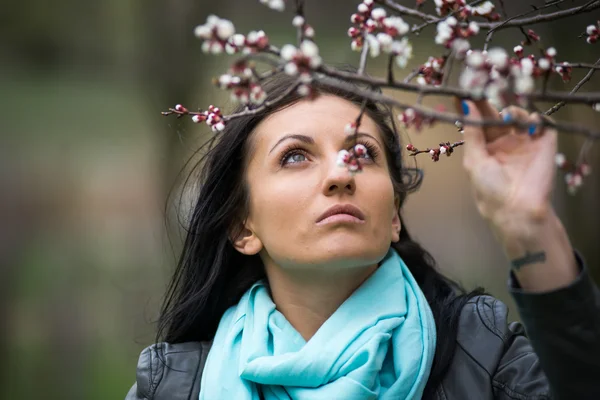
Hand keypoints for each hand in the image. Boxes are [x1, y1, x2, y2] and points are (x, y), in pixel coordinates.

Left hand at [455, 98, 557, 236]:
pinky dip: (534, 118)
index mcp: (486, 146)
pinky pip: (541, 123)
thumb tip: (464, 105)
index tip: (465, 90)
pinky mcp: (544, 142)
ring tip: (509, 118)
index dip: (474, 106)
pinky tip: (526, 124)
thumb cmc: (490, 189)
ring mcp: (525, 141)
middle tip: (485, 89)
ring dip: (513, 111)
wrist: (517, 208)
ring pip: (520, 115)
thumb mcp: (474, 159)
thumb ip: (471, 132)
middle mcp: (505, 141)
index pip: (480, 121)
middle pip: (499, 114)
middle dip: (492, 101)